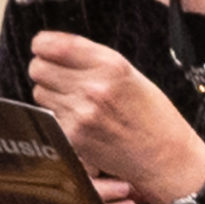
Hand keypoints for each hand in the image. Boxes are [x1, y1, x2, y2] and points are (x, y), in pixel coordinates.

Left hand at [27, 31, 204, 203]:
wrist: (166, 157)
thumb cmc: (153, 116)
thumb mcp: (129, 74)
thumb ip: (93, 59)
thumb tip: (55, 48)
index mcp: (110, 65)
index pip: (53, 45)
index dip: (42, 45)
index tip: (43, 48)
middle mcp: (93, 88)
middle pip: (38, 68)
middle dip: (45, 69)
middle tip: (58, 76)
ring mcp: (81, 115)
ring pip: (40, 92)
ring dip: (51, 94)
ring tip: (75, 100)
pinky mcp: (75, 137)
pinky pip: (50, 117)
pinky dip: (59, 116)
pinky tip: (80, 119)